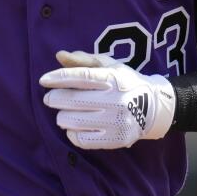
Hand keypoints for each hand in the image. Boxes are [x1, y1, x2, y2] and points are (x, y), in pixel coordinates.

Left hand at [39, 50, 176, 149]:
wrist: (153, 108)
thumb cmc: (125, 83)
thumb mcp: (109, 66)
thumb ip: (83, 61)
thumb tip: (59, 55)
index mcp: (114, 79)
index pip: (81, 77)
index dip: (59, 78)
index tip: (43, 80)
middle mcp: (116, 100)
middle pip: (73, 100)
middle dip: (55, 98)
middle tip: (50, 98)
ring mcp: (116, 121)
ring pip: (73, 121)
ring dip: (62, 116)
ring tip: (64, 113)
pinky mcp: (115, 139)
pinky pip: (81, 140)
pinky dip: (72, 133)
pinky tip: (74, 127)